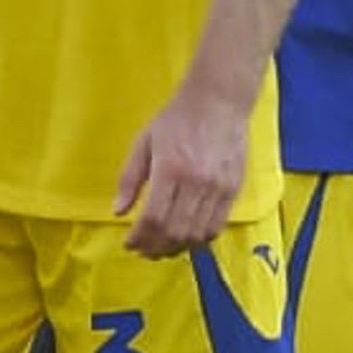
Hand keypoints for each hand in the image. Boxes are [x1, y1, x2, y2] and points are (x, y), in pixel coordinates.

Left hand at [117, 78, 249, 258]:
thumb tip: (118, 211)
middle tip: (144, 251)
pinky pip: (217, 226)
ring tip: (164, 248)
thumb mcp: (144, 142)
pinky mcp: (234, 189)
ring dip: (177, 248)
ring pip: (196, 234)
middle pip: (174, 231)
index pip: (153, 218)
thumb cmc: (176, 119)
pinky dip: (200, 240)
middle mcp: (195, 182)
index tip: (130, 244)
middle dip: (156, 248)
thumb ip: (129, 178)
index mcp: (170, 169)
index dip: (139, 238)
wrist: (218, 101)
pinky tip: (188, 239)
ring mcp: (217, 187)